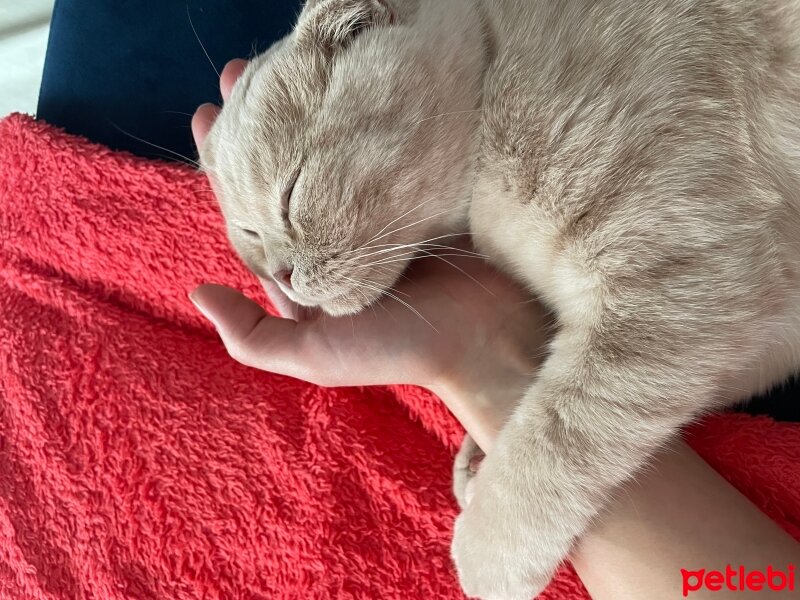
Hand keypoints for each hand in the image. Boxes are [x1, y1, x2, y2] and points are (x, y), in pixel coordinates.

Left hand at [190, 60, 548, 451]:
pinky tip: (338, 90)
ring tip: (280, 68)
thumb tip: (196, 292)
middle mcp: (334, 240)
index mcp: (305, 273)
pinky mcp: (412, 195)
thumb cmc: (396, 350)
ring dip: (303, 116)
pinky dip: (353, 126)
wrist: (485, 336)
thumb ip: (254, 336)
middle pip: (286, 176)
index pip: (254, 214)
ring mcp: (374, 213)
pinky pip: (374, 156)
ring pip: (327, 158)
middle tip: (237, 75)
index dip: (227, 169)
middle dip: (259, 129)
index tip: (208, 119)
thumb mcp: (315, 354)